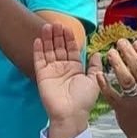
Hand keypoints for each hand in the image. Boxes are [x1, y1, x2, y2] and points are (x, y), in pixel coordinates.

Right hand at [34, 22, 101, 137]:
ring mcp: (51, 70)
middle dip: (57, 35)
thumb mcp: (94, 81)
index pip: (71, 49)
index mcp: (75, 68)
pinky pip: (39, 59)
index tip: (67, 27)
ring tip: (47, 26)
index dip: (69, 38)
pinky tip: (38, 39)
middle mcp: (62, 67)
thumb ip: (95, 67)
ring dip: (47, 39)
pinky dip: (38, 50)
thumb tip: (98, 53)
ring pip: (48, 50)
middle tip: (56, 23)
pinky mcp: (41, 74)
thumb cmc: (83, 99)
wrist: (70, 114)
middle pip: (59, 47)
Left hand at [98, 38, 136, 137]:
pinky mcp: (122, 110)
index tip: (136, 42)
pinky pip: (112, 95)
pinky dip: (105, 83)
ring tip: (111, 53)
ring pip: (127, 80)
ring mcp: (136, 103)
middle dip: (130, 53)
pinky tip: (99, 74)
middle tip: (120, 42)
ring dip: (118, 64)